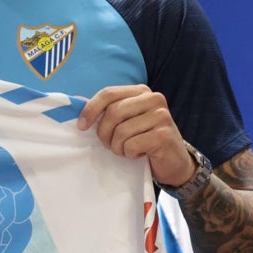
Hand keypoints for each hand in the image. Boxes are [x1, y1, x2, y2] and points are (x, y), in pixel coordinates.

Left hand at [77, 84, 196, 187]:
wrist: (174, 161)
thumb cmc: (144, 139)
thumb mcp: (127, 120)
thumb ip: (109, 110)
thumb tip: (79, 107)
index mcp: (141, 91)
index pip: (108, 93)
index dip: (91, 109)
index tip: (81, 126)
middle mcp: (154, 99)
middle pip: (113, 112)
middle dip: (104, 133)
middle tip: (108, 144)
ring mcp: (161, 116)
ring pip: (121, 131)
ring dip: (117, 146)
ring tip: (125, 150)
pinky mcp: (164, 135)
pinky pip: (132, 145)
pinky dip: (129, 153)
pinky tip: (139, 154)